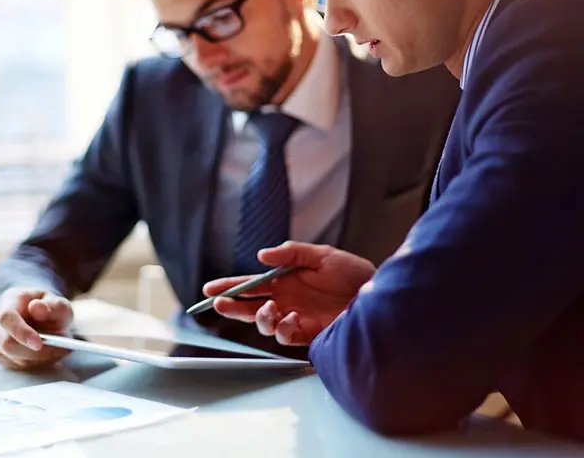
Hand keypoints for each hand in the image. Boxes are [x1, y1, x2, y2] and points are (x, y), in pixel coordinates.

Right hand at [0, 287, 73, 369]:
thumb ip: (52, 305)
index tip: (39, 344)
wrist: (44, 319)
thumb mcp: (60, 305)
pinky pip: (13, 364)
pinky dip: (32, 363)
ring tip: (57, 350)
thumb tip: (36, 307)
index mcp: (11, 299)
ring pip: (12, 357)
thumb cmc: (51, 311)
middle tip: (59, 351)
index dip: (21, 332)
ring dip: (37, 358)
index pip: (7, 317)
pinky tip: (44, 354)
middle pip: (7, 343)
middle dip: (33, 352)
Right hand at [203, 242, 374, 345]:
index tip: (210, 289)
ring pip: (264, 324)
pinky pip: (287, 336)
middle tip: (220, 304)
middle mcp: (286, 300)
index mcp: (284, 280)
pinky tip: (292, 318)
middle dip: (232, 307)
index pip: (250, 284)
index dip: (229, 287)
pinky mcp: (309, 333)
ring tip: (269, 309)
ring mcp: (296, 317)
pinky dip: (284, 328)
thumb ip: (291, 253)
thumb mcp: (322, 255)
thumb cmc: (353, 273)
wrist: (379, 295)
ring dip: (261, 318)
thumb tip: (261, 255)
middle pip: (249, 307)